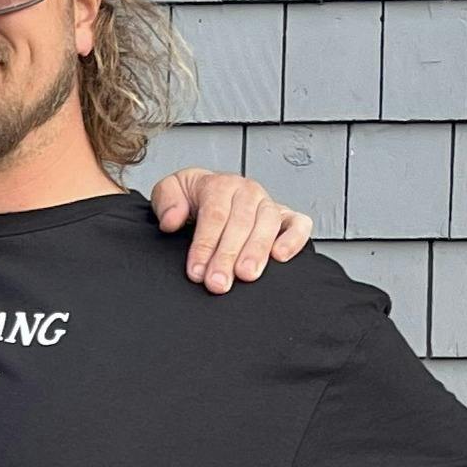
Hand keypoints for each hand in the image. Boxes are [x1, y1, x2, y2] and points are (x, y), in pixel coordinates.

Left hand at [148, 169, 312, 294]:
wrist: (209, 195)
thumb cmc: (191, 198)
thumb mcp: (170, 192)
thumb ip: (166, 200)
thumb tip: (172, 220)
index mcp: (220, 184)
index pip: (214, 215)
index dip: (205, 245)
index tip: (196, 271)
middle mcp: (247, 192)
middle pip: (240, 223)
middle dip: (228, 256)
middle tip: (218, 282)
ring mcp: (269, 204)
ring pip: (268, 224)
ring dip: (257, 252)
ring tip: (246, 275)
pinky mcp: (287, 217)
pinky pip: (299, 224)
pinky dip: (294, 238)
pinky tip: (280, 256)